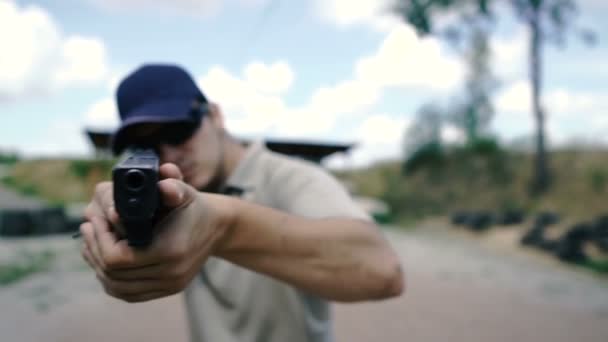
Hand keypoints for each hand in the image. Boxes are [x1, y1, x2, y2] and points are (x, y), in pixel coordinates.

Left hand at [80, 163, 234, 302]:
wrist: (217, 228)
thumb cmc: (193, 207)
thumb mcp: (184, 191)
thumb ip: (173, 185)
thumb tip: (163, 182)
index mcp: (171, 250)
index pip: (117, 258)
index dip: (99, 240)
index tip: (94, 220)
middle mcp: (170, 273)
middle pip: (113, 273)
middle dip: (94, 248)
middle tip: (87, 227)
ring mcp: (168, 285)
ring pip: (116, 286)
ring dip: (97, 265)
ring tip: (90, 242)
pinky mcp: (166, 290)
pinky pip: (128, 293)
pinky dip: (110, 280)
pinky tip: (102, 261)